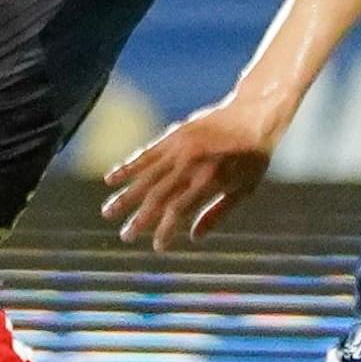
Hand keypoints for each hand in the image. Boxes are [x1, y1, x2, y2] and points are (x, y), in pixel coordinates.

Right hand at [102, 98, 282, 250]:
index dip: (165, 231)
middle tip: (124, 236)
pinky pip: (145, 153)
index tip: (157, 247)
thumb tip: (193, 238)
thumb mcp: (243, 190)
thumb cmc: (252, 158)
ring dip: (125, 196)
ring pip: (146, 176)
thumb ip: (217, 214)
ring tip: (107, 212)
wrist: (253, 115)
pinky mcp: (173, 135)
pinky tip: (110, 179)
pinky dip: (127, 166)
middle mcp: (190, 165)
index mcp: (209, 181)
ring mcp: (179, 149)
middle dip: (139, 219)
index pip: (178, 211)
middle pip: (157, 197)